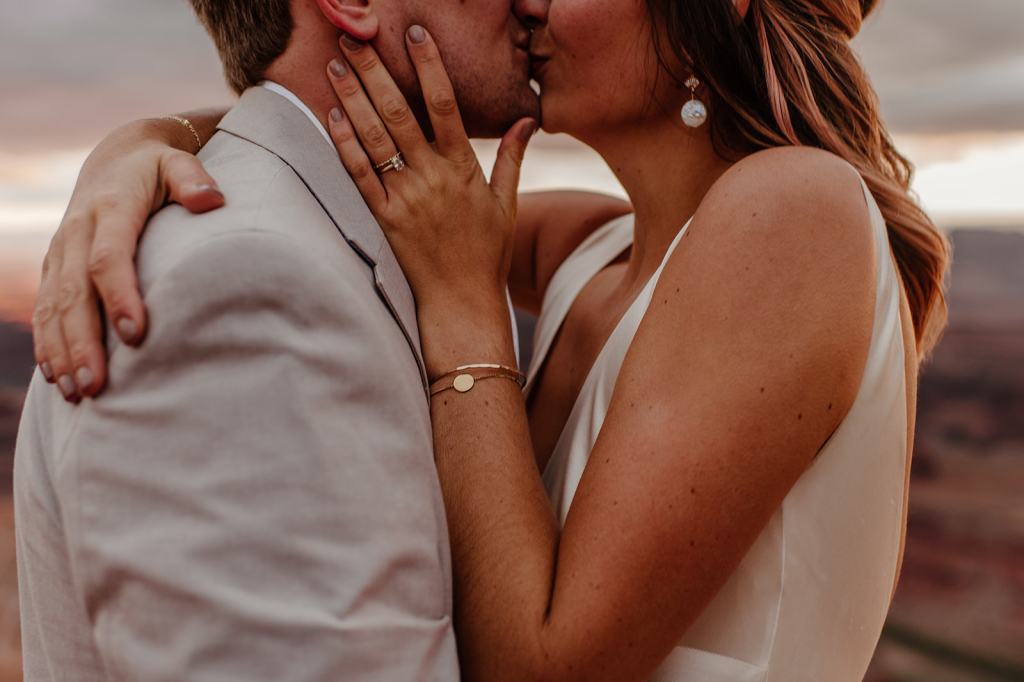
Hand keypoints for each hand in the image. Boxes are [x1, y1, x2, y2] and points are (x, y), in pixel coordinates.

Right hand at [34, 121, 223, 400]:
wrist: (118, 158)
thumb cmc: (162, 168)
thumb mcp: (180, 162)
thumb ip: (195, 179)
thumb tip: (212, 200)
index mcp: (111, 208)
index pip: (110, 257)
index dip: (119, 296)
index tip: (135, 335)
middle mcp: (78, 230)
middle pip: (75, 292)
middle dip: (83, 341)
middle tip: (97, 385)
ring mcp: (63, 250)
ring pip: (54, 305)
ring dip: (63, 351)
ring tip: (79, 393)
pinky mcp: (57, 265)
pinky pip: (45, 307)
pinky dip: (48, 342)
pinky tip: (58, 376)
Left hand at [326, 28, 535, 373]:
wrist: (462, 301)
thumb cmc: (486, 253)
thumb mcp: (507, 204)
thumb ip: (513, 159)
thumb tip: (527, 121)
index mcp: (464, 168)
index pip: (446, 105)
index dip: (430, 67)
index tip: (417, 34)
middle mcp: (432, 177)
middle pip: (399, 113)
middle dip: (375, 71)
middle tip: (354, 37)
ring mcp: (405, 197)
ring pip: (375, 138)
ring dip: (353, 98)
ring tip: (336, 65)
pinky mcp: (384, 218)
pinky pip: (360, 175)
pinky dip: (345, 144)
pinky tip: (332, 116)